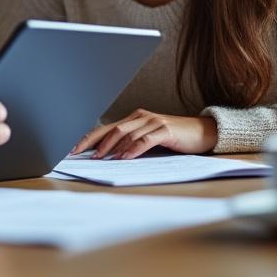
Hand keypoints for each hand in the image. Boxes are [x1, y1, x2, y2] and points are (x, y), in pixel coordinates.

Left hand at [72, 109, 216, 159]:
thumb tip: (109, 156)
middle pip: (111, 129)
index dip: (88, 138)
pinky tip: (124, 158)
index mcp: (135, 118)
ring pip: (126, 134)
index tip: (73, 149)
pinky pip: (145, 140)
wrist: (204, 132)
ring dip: (110, 148)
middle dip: (94, 143)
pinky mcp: (165, 130)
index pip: (106, 128)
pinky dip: (132, 149)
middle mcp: (142, 117)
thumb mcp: (150, 139)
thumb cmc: (175, 138)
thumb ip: (132, 143)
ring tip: (99, 159)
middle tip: (80, 155)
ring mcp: (153, 122)